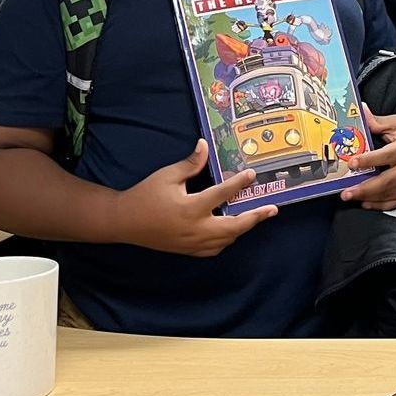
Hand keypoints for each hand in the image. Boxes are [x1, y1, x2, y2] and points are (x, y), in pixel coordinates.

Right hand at [113, 139, 276, 256]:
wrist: (123, 222)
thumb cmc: (144, 196)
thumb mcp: (167, 175)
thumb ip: (190, 163)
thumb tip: (204, 145)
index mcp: (191, 208)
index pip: (222, 194)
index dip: (239, 183)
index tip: (251, 175)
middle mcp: (195, 228)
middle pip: (234, 226)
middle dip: (255, 218)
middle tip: (272, 209)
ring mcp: (192, 242)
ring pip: (226, 240)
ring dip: (242, 229)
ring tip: (254, 217)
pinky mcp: (187, 250)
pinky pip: (213, 249)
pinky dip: (225, 240)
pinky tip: (230, 232)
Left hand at [340, 107, 395, 210]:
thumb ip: (377, 122)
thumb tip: (360, 110)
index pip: (386, 156)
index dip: (369, 160)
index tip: (352, 163)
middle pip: (387, 181)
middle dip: (365, 188)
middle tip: (346, 193)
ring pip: (391, 193)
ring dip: (370, 198)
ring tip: (351, 197)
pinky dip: (382, 205)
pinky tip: (366, 203)